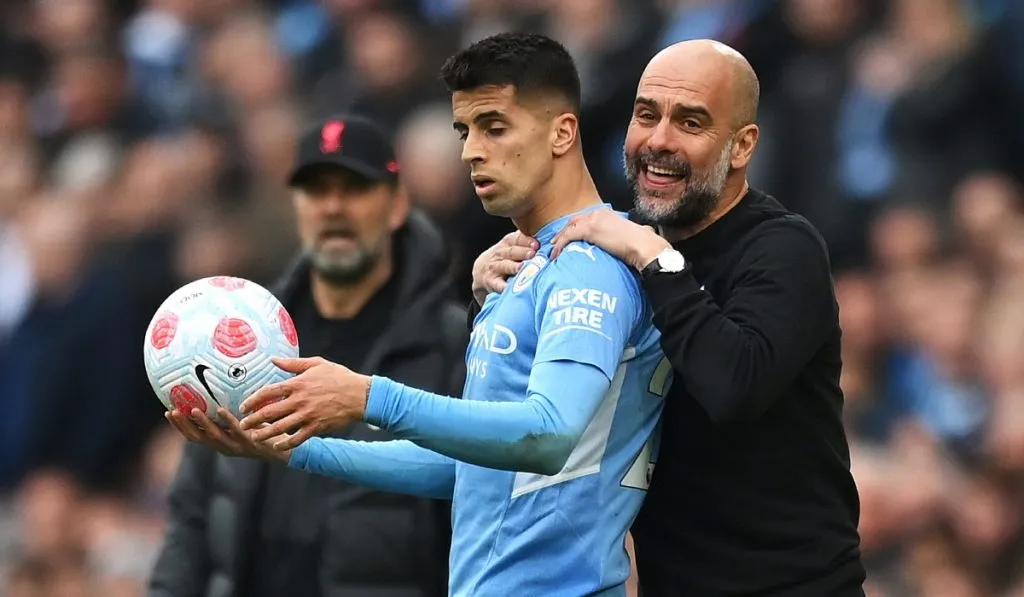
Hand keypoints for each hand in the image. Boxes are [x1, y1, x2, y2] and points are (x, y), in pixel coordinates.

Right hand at [165, 407, 290, 462]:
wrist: (284, 450)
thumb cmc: (261, 434)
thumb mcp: (241, 425)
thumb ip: (230, 416)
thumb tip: (220, 393)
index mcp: (219, 443)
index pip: (194, 436)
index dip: (180, 426)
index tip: (168, 412)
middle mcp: (224, 447)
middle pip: (198, 438)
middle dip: (183, 425)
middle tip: (172, 411)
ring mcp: (236, 446)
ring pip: (214, 435)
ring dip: (202, 423)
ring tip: (192, 409)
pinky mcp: (250, 442)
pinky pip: (236, 430)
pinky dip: (227, 419)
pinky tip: (220, 409)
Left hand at [239, 356, 370, 450]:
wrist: (360, 394)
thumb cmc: (339, 377)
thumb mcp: (317, 364)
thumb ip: (293, 364)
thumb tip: (273, 359)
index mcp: (298, 384)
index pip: (268, 392)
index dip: (253, 400)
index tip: (243, 406)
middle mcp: (300, 400)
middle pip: (269, 412)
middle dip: (253, 419)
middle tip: (242, 425)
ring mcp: (308, 415)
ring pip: (280, 427)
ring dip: (264, 433)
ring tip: (254, 437)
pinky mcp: (317, 427)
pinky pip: (297, 438)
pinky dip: (286, 443)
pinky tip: (277, 446)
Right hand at [471, 231, 538, 304]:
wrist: (481, 270)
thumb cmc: (504, 257)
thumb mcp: (511, 245)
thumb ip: (526, 241)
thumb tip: (551, 235)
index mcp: (507, 243)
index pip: (517, 239)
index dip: (526, 241)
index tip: (537, 244)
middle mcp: (500, 254)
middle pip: (511, 252)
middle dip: (522, 252)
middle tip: (532, 254)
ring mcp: (494, 268)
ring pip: (504, 266)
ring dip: (513, 267)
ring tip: (521, 268)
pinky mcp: (491, 282)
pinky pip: (498, 285)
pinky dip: (504, 287)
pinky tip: (510, 288)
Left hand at [551, 209, 669, 270]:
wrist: (643, 246)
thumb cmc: (642, 244)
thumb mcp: (627, 236)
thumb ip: (621, 236)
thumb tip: (622, 244)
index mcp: (607, 214)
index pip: (585, 219)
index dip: (574, 228)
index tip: (568, 237)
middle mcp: (598, 213)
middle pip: (574, 221)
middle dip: (563, 231)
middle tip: (555, 242)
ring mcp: (593, 220)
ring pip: (569, 228)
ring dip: (559, 239)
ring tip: (553, 251)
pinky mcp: (590, 229)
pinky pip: (569, 236)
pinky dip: (560, 244)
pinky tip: (556, 254)